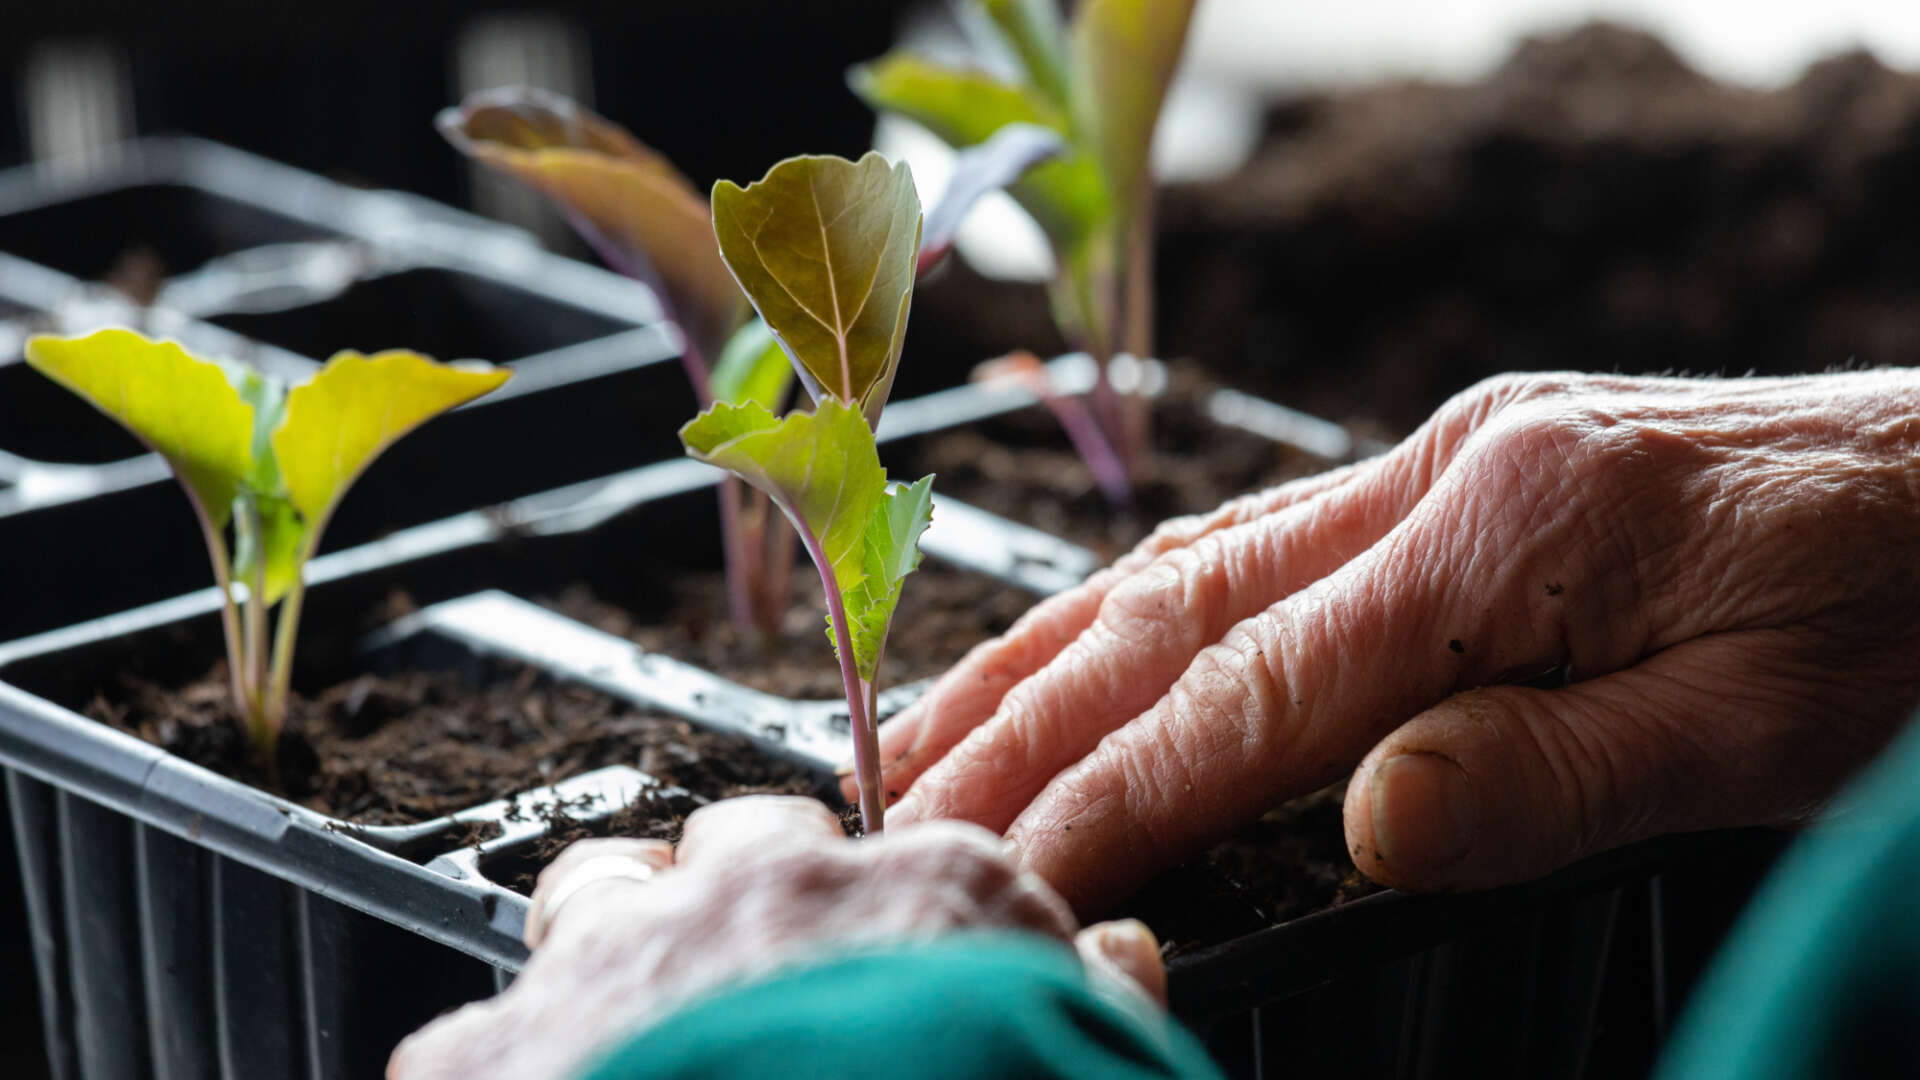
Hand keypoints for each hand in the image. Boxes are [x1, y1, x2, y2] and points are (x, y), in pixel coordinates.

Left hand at [388, 796, 1164, 1079]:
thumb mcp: (1075, 1052)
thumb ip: (1100, 992)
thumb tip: (1121, 953)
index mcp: (922, 895)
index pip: (913, 853)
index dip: (896, 913)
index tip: (893, 961)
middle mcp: (768, 895)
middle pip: (744, 844)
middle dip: (749, 895)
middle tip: (763, 986)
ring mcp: (627, 958)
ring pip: (600, 887)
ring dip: (619, 939)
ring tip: (641, 1018)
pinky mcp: (502, 1049)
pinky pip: (476, 1036)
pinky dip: (509, 1067)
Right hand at [865, 371, 1919, 911]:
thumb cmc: (1908, 609)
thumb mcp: (1759, 730)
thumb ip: (1546, 775)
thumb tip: (1357, 829)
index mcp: (1510, 531)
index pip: (1254, 690)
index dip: (1114, 790)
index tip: (1004, 871)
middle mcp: (1449, 473)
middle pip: (1178, 605)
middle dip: (1025, 714)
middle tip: (903, 801)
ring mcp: (1448, 461)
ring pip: (1195, 562)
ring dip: (1055, 651)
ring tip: (939, 731)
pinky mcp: (1466, 475)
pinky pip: (1260, 549)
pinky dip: (1145, 613)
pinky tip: (1089, 656)